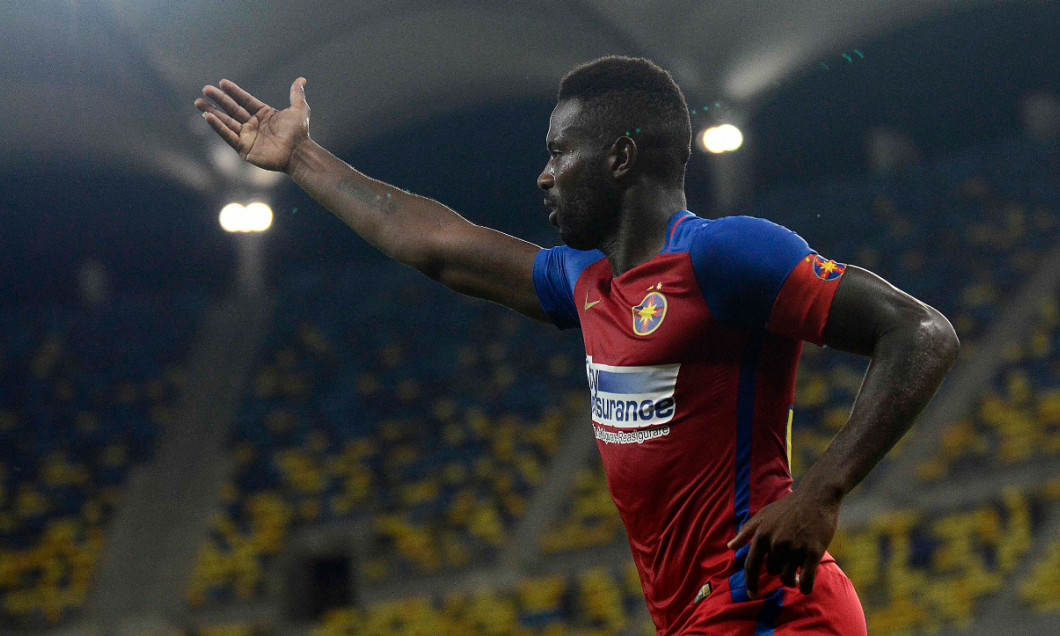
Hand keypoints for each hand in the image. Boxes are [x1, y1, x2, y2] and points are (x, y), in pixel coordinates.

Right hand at [195, 77, 309, 172]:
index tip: (222, 82)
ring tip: (199, 103)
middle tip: (205, 89)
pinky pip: (228, 136)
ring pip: (227, 122)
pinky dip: (218, 127)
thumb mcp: (299, 109)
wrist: (298, 153)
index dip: (234, 92)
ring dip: (212, 113)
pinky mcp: (244, 149)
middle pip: (232, 109)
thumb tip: (301, 79)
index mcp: (264, 114)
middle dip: (218, 99)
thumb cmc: (299, 133)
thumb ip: (296, 94)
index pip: (245, 100)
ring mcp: (248, 137)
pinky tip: (208, 117)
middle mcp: (254, 125)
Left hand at [726, 488, 839, 597]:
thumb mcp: (763, 515)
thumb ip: (746, 532)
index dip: (750, 583)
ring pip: (787, 578)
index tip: (752, 595)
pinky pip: (806, 581)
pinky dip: (805, 588)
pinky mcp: (813, 552)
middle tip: (788, 562)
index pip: (751, 565)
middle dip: (778, 570)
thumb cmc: (788, 506)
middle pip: (772, 572)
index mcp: (762, 534)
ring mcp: (795, 548)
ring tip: (798, 574)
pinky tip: (805, 586)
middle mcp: (776, 543)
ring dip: (792, 580)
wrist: (817, 497)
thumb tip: (730, 547)